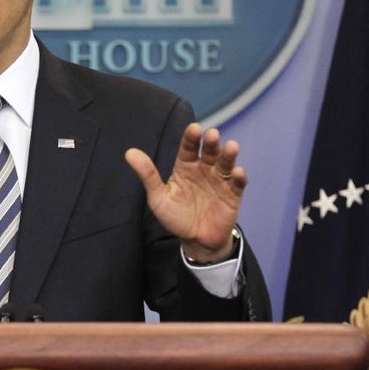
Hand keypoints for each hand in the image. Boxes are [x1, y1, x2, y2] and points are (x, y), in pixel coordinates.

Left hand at [125, 123, 245, 263]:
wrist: (195, 241)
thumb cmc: (176, 217)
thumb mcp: (158, 197)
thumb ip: (147, 175)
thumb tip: (129, 152)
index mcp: (186, 167)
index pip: (188, 148)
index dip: (191, 138)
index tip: (194, 128)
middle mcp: (204, 169)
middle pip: (209, 152)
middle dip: (211, 143)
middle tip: (212, 134)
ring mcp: (219, 181)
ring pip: (226, 163)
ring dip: (228, 155)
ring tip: (231, 147)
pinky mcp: (232, 194)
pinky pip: (237, 183)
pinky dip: (239, 177)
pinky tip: (237, 172)